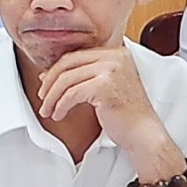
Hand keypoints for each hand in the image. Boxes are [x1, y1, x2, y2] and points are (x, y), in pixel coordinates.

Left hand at [38, 43, 177, 175]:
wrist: (144, 134)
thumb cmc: (125, 114)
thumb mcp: (102, 87)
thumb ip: (80, 76)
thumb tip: (45, 74)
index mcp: (117, 53)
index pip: (75, 56)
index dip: (56, 70)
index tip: (45, 84)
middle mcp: (116, 57)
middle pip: (68, 63)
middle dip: (50, 83)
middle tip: (42, 98)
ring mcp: (112, 70)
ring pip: (66, 79)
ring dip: (52, 97)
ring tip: (48, 110)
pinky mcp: (105, 86)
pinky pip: (71, 94)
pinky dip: (60, 106)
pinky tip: (59, 115)